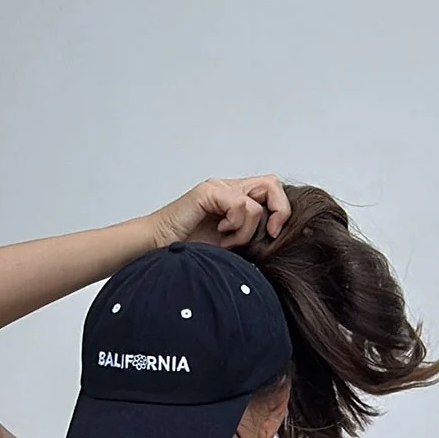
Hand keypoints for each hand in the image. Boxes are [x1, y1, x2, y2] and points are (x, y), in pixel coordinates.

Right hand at [149, 175, 290, 251]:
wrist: (157, 250)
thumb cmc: (189, 252)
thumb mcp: (230, 247)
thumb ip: (251, 237)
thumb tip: (276, 241)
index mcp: (235, 199)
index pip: (271, 191)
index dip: (281, 211)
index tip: (274, 236)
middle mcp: (229, 189)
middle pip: (272, 185)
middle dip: (279, 212)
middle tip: (270, 234)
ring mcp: (218, 188)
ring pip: (256, 203)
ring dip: (246, 230)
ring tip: (228, 242)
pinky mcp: (208, 192)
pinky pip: (239, 204)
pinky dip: (235, 225)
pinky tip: (220, 235)